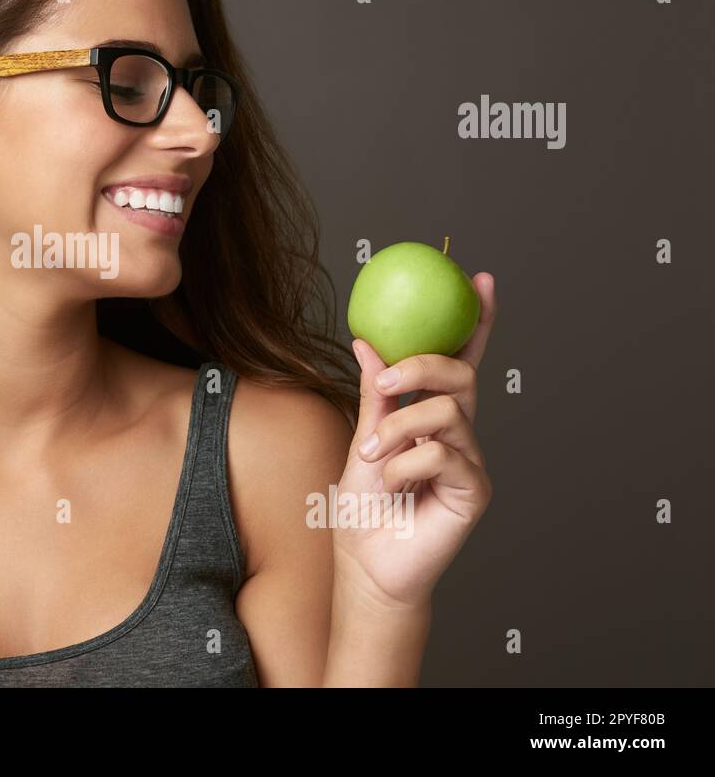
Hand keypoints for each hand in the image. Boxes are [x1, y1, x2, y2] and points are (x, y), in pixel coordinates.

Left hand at [331, 272, 496, 609]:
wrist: (364, 563)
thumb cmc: (363, 507)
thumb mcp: (363, 439)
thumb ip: (374, 395)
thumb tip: (367, 341)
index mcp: (433, 416)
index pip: (460, 360)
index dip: (476, 320)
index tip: (480, 278)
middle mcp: (459, 433)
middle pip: (460, 375)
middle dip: (421, 367)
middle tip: (384, 380)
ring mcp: (471, 461)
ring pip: (446, 413)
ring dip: (399, 428)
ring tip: (373, 455)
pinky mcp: (476, 490)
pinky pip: (444, 454)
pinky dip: (408, 464)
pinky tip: (396, 486)